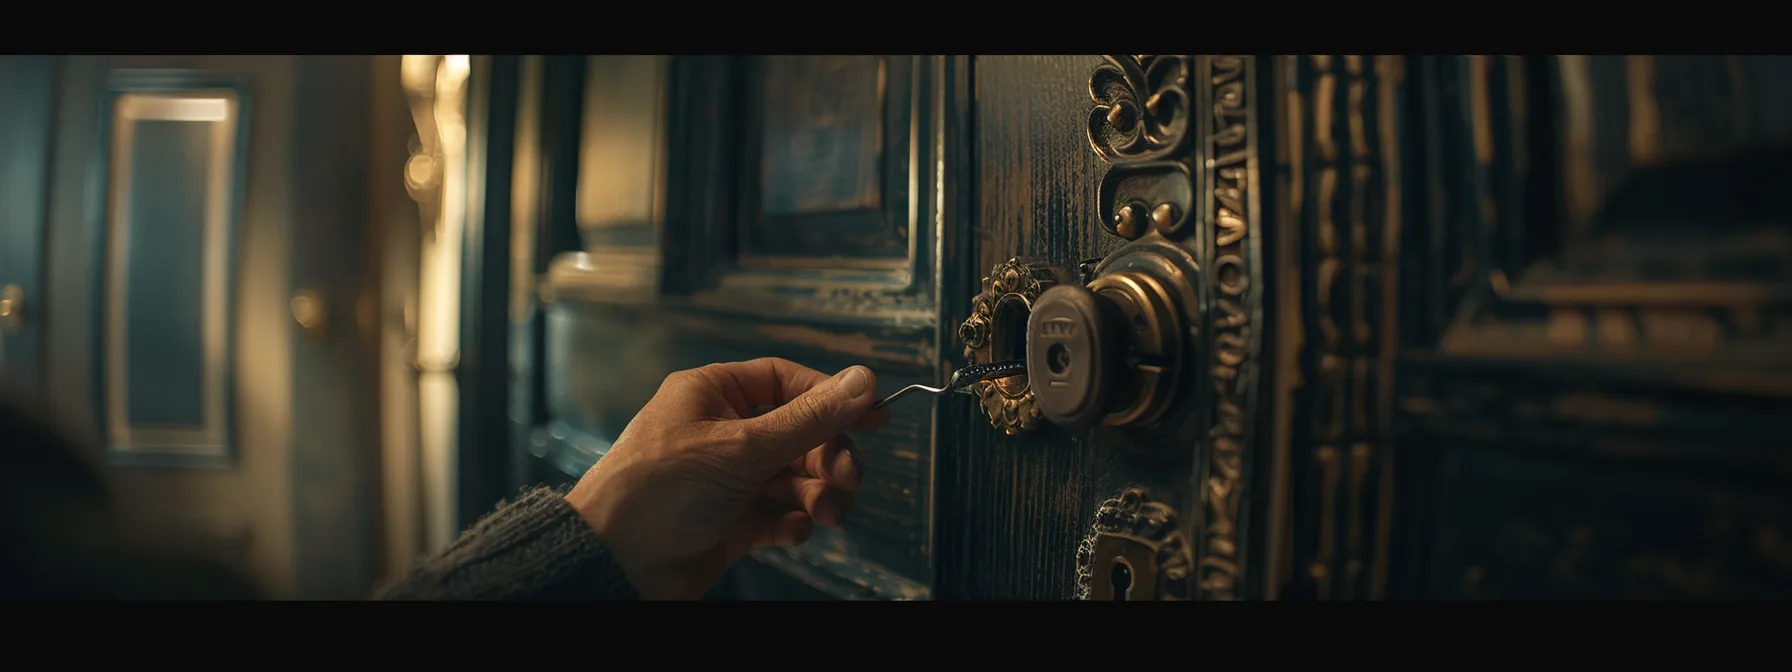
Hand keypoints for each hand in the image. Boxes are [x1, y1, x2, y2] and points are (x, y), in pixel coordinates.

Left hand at [564, 358, 888, 599]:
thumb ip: (809, 418)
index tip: (875, 415)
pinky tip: (792, 530)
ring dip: (817, 493)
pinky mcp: (730, 522)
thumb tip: (863, 381)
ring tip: (825, 512)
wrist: (615, 564)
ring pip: (793, 477)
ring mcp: (726, 479)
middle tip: (848, 477)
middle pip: (797, 433)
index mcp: (711, 396)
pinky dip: (792, 522)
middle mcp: (720, 433)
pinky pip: (778, 514)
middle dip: (828, 456)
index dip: (831, 397)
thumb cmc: (657, 490)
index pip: (785, 382)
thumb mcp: (742, 447)